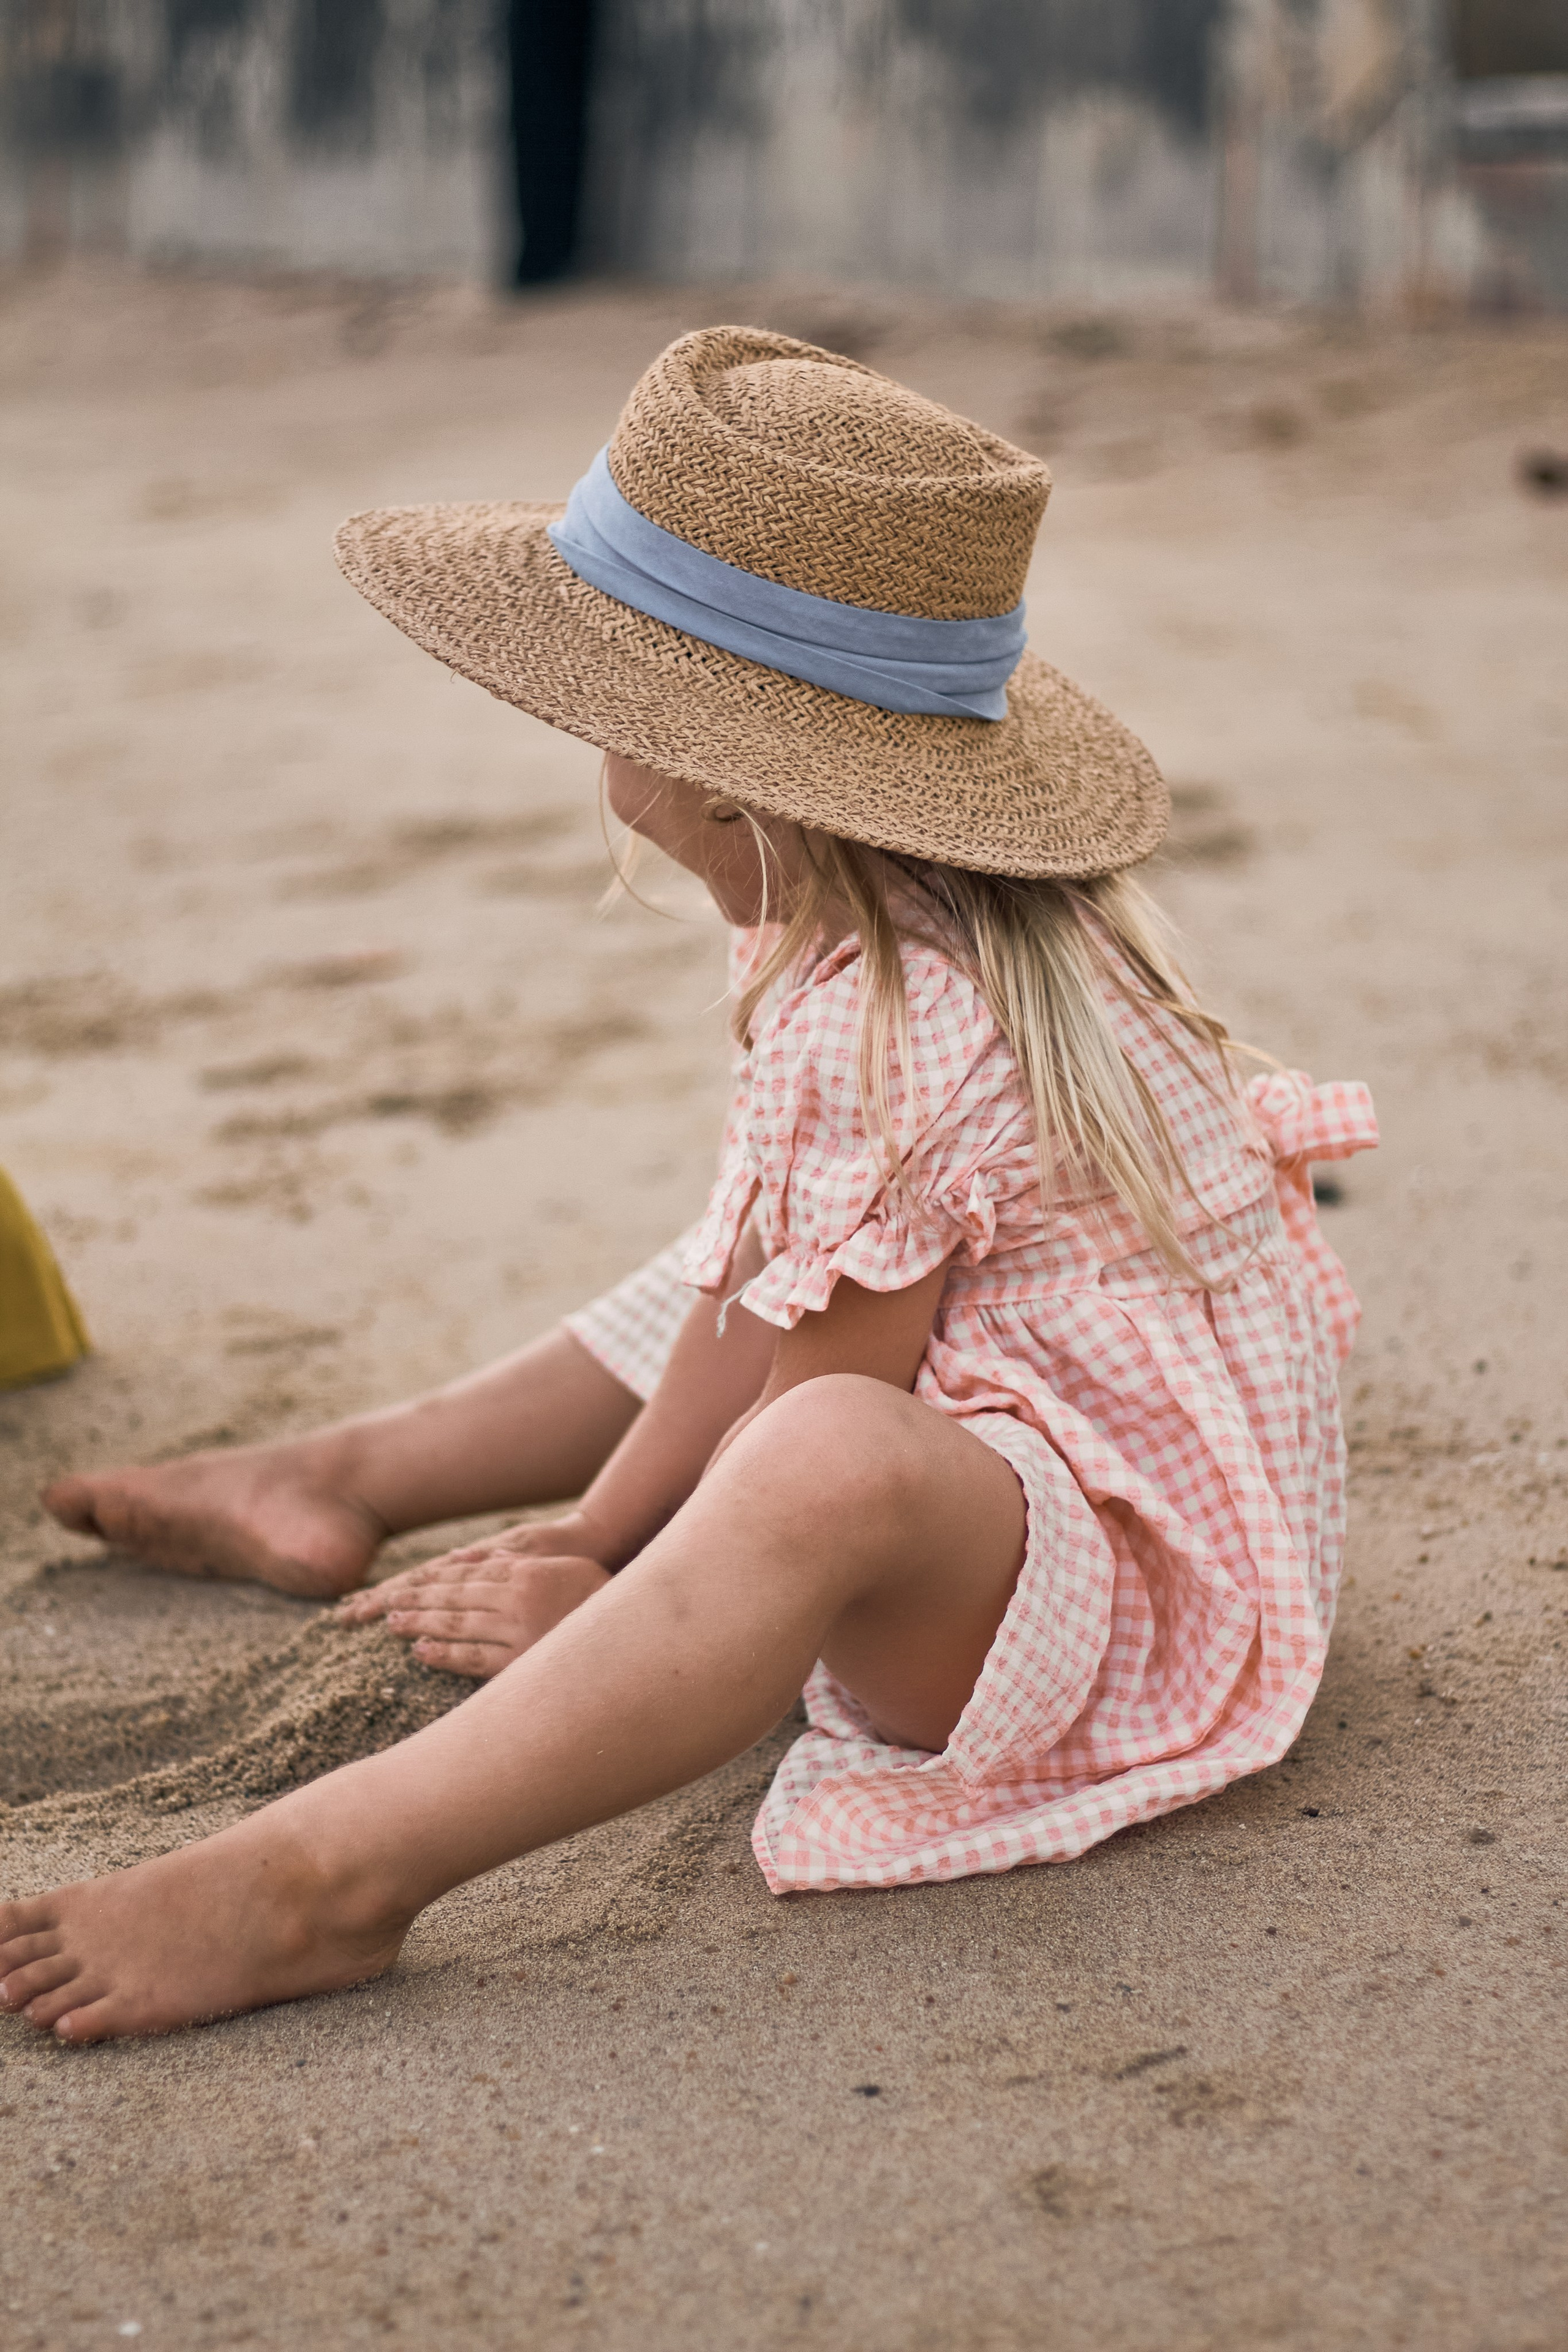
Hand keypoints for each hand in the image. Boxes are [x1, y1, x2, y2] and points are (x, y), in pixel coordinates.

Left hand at [335, 1513, 614, 1677]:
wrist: (637, 1628)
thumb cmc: (598, 1592)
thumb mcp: (561, 1566)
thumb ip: (519, 1562)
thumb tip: (483, 1556)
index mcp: (524, 1572)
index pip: (463, 1574)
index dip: (429, 1579)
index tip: (399, 1585)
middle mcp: (516, 1599)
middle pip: (452, 1597)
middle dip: (414, 1600)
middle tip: (380, 1604)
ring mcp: (518, 1631)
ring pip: (457, 1625)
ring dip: (421, 1624)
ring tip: (393, 1624)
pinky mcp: (523, 1663)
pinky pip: (476, 1659)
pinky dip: (446, 1656)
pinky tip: (421, 1653)